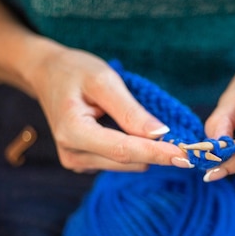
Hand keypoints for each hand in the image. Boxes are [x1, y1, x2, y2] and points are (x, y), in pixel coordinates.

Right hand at [27, 41, 187, 171]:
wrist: (48, 74)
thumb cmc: (75, 71)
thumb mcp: (104, 80)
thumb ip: (131, 111)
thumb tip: (161, 134)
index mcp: (73, 132)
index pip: (124, 150)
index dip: (157, 153)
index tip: (186, 156)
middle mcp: (72, 154)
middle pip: (128, 160)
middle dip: (156, 150)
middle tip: (183, 137)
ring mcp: (77, 162)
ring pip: (127, 164)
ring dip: (145, 149)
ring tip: (148, 124)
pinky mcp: (85, 163)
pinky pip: (120, 161)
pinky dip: (134, 149)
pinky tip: (131, 130)